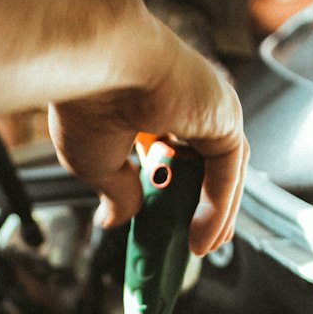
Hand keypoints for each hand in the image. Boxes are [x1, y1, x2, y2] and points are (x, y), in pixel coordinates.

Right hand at [48, 23, 248, 255]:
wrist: (93, 65)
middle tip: (193, 242)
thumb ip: (117, 192)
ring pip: (223, 170)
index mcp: (151, 105)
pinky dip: (218, 209)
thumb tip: (115, 220)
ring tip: (201, 248)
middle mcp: (185, 102)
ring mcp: (209, 107)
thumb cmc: (85, 101)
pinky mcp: (224, 116)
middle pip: (206, 164)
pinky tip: (203, 238)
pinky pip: (228, 173)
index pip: (176, 153)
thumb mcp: (96, 164)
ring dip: (216, 214)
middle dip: (204, 206)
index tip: (168, 222)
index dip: (175, 191)